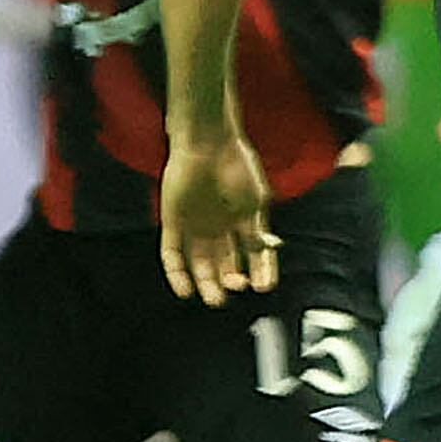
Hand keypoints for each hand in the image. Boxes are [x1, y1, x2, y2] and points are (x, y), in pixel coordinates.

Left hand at [157, 129, 277, 306]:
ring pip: (198, 263)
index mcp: (241, 219)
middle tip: (238, 288)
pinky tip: (186, 290)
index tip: (265, 287)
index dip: (260, 271)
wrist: (207, 142)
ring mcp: (194, 225)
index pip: (252, 254)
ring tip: (216, 299)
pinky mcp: (171, 222)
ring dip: (207, 283)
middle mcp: (218, 226)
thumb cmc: (237, 167)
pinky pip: (171, 254)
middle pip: (223, 263)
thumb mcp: (255, 202)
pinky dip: (177, 274)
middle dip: (231, 280)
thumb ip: (258, 230)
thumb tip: (269, 252)